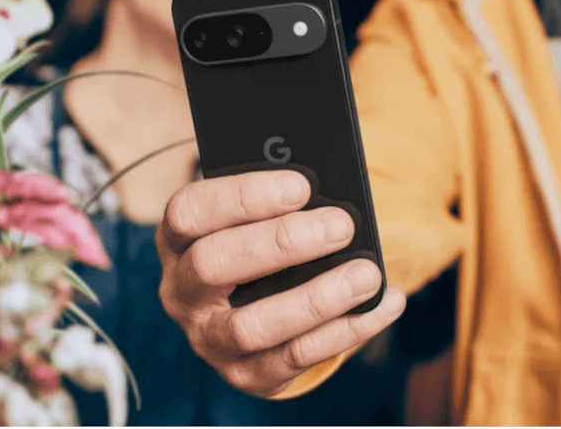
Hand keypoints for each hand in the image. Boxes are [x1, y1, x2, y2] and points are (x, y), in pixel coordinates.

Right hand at [156, 170, 406, 397]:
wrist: (252, 304)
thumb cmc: (259, 240)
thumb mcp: (255, 216)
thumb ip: (278, 202)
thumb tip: (327, 192)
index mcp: (178, 240)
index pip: (189, 212)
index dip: (242, 197)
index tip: (301, 187)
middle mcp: (181, 291)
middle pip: (213, 264)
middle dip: (281, 243)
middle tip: (341, 226)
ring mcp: (209, 338)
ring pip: (251, 326)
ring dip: (315, 299)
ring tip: (367, 274)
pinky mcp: (246, 373)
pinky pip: (294, 358)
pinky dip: (345, 331)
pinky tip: (382, 304)